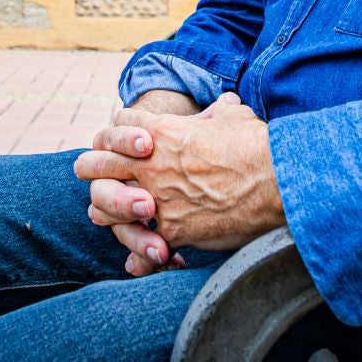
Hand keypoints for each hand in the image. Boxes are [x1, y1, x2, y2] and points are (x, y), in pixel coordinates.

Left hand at [76, 94, 283, 271]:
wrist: (276, 181)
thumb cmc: (256, 145)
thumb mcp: (233, 116)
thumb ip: (218, 111)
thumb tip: (224, 104)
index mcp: (162, 131)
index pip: (118, 124)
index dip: (116, 130)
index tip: (116, 138)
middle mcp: (151, 163)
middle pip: (98, 162)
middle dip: (91, 167)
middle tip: (85, 170)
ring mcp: (158, 198)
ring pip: (107, 205)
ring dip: (105, 209)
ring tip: (100, 213)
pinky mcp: (172, 230)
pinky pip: (140, 245)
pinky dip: (138, 252)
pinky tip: (135, 257)